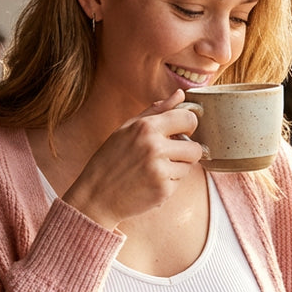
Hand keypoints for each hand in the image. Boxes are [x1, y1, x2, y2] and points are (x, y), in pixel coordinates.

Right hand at [63, 91, 203, 229]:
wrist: (96, 197)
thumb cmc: (110, 161)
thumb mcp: (127, 129)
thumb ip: (156, 111)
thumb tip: (180, 94)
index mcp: (146, 127)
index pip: (188, 118)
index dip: (189, 126)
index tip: (182, 132)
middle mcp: (155, 147)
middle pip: (195, 148)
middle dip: (186, 153)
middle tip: (167, 157)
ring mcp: (160, 170)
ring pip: (188, 167)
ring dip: (176, 169)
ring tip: (153, 171)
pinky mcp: (163, 190)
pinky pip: (179, 183)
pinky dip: (168, 184)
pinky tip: (149, 183)